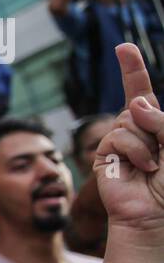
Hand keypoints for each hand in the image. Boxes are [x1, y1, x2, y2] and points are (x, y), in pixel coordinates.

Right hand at [94, 44, 163, 232]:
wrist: (159, 214)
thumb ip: (162, 121)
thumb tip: (135, 105)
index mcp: (155, 128)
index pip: (142, 93)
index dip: (133, 70)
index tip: (123, 48)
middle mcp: (136, 133)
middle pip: (137, 106)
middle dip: (154, 122)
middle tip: (163, 153)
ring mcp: (118, 144)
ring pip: (127, 121)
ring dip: (146, 142)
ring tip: (152, 167)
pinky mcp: (104, 157)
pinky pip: (117, 137)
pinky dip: (134, 151)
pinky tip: (140, 170)